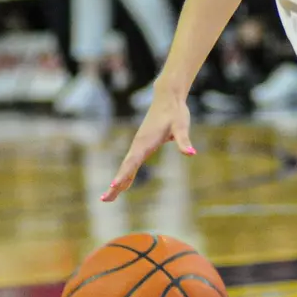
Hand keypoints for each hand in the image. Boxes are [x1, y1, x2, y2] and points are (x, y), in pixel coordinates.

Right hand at [103, 87, 194, 201]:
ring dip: (118, 182)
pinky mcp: (142, 144)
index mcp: (146, 142)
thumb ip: (184, 141)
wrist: (168, 97)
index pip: (132, 162)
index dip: (123, 175)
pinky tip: (124, 185)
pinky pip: (131, 163)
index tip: (113, 186)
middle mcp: (139, 144)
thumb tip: (191, 153)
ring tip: (108, 198)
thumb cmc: (175, 112)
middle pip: (125, 168)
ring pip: (126, 167)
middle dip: (115, 184)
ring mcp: (139, 145)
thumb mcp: (181, 126)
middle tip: (104, 200)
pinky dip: (125, 175)